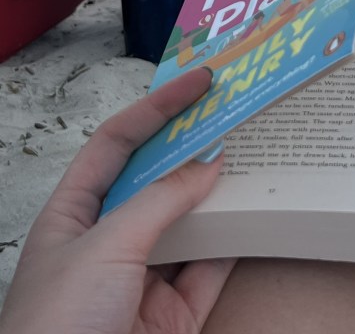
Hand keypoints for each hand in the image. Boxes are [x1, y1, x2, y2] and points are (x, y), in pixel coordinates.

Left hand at [0, 67, 234, 333]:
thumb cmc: (59, 326)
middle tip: (236, 113)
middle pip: (158, 180)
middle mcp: (108, 242)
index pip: (117, 143)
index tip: (199, 81)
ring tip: (258, 156)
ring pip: (190, 223)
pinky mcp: (173, 317)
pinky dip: (237, 243)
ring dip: (221, 194)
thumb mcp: (105, 247)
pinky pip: (211, 269)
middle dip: (194, 149)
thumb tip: (209, 163)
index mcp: (73, 215)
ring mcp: (143, 280)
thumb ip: (161, 202)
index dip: (156, 108)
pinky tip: (260, 215)